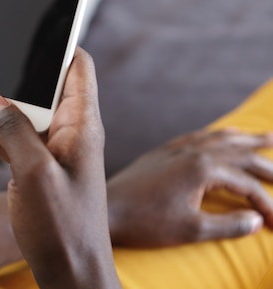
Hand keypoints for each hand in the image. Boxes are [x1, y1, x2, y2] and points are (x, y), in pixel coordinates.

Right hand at [0, 49, 120, 288]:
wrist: (67, 271)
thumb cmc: (64, 228)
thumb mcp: (36, 176)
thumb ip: (14, 130)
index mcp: (78, 122)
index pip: (72, 64)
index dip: (47, 44)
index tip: (9, 37)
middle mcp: (60, 126)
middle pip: (19, 85)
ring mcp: (41, 143)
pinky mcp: (25, 160)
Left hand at [107, 128, 272, 246]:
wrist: (107, 210)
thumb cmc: (146, 222)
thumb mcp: (191, 230)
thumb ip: (228, 225)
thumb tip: (255, 221)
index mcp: (202, 169)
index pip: (247, 184)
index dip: (266, 203)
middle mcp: (191, 152)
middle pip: (239, 152)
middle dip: (266, 163)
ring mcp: (175, 149)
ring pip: (219, 139)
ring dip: (245, 139)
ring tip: (267, 137)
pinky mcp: (162, 152)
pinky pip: (196, 137)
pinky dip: (215, 135)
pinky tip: (222, 135)